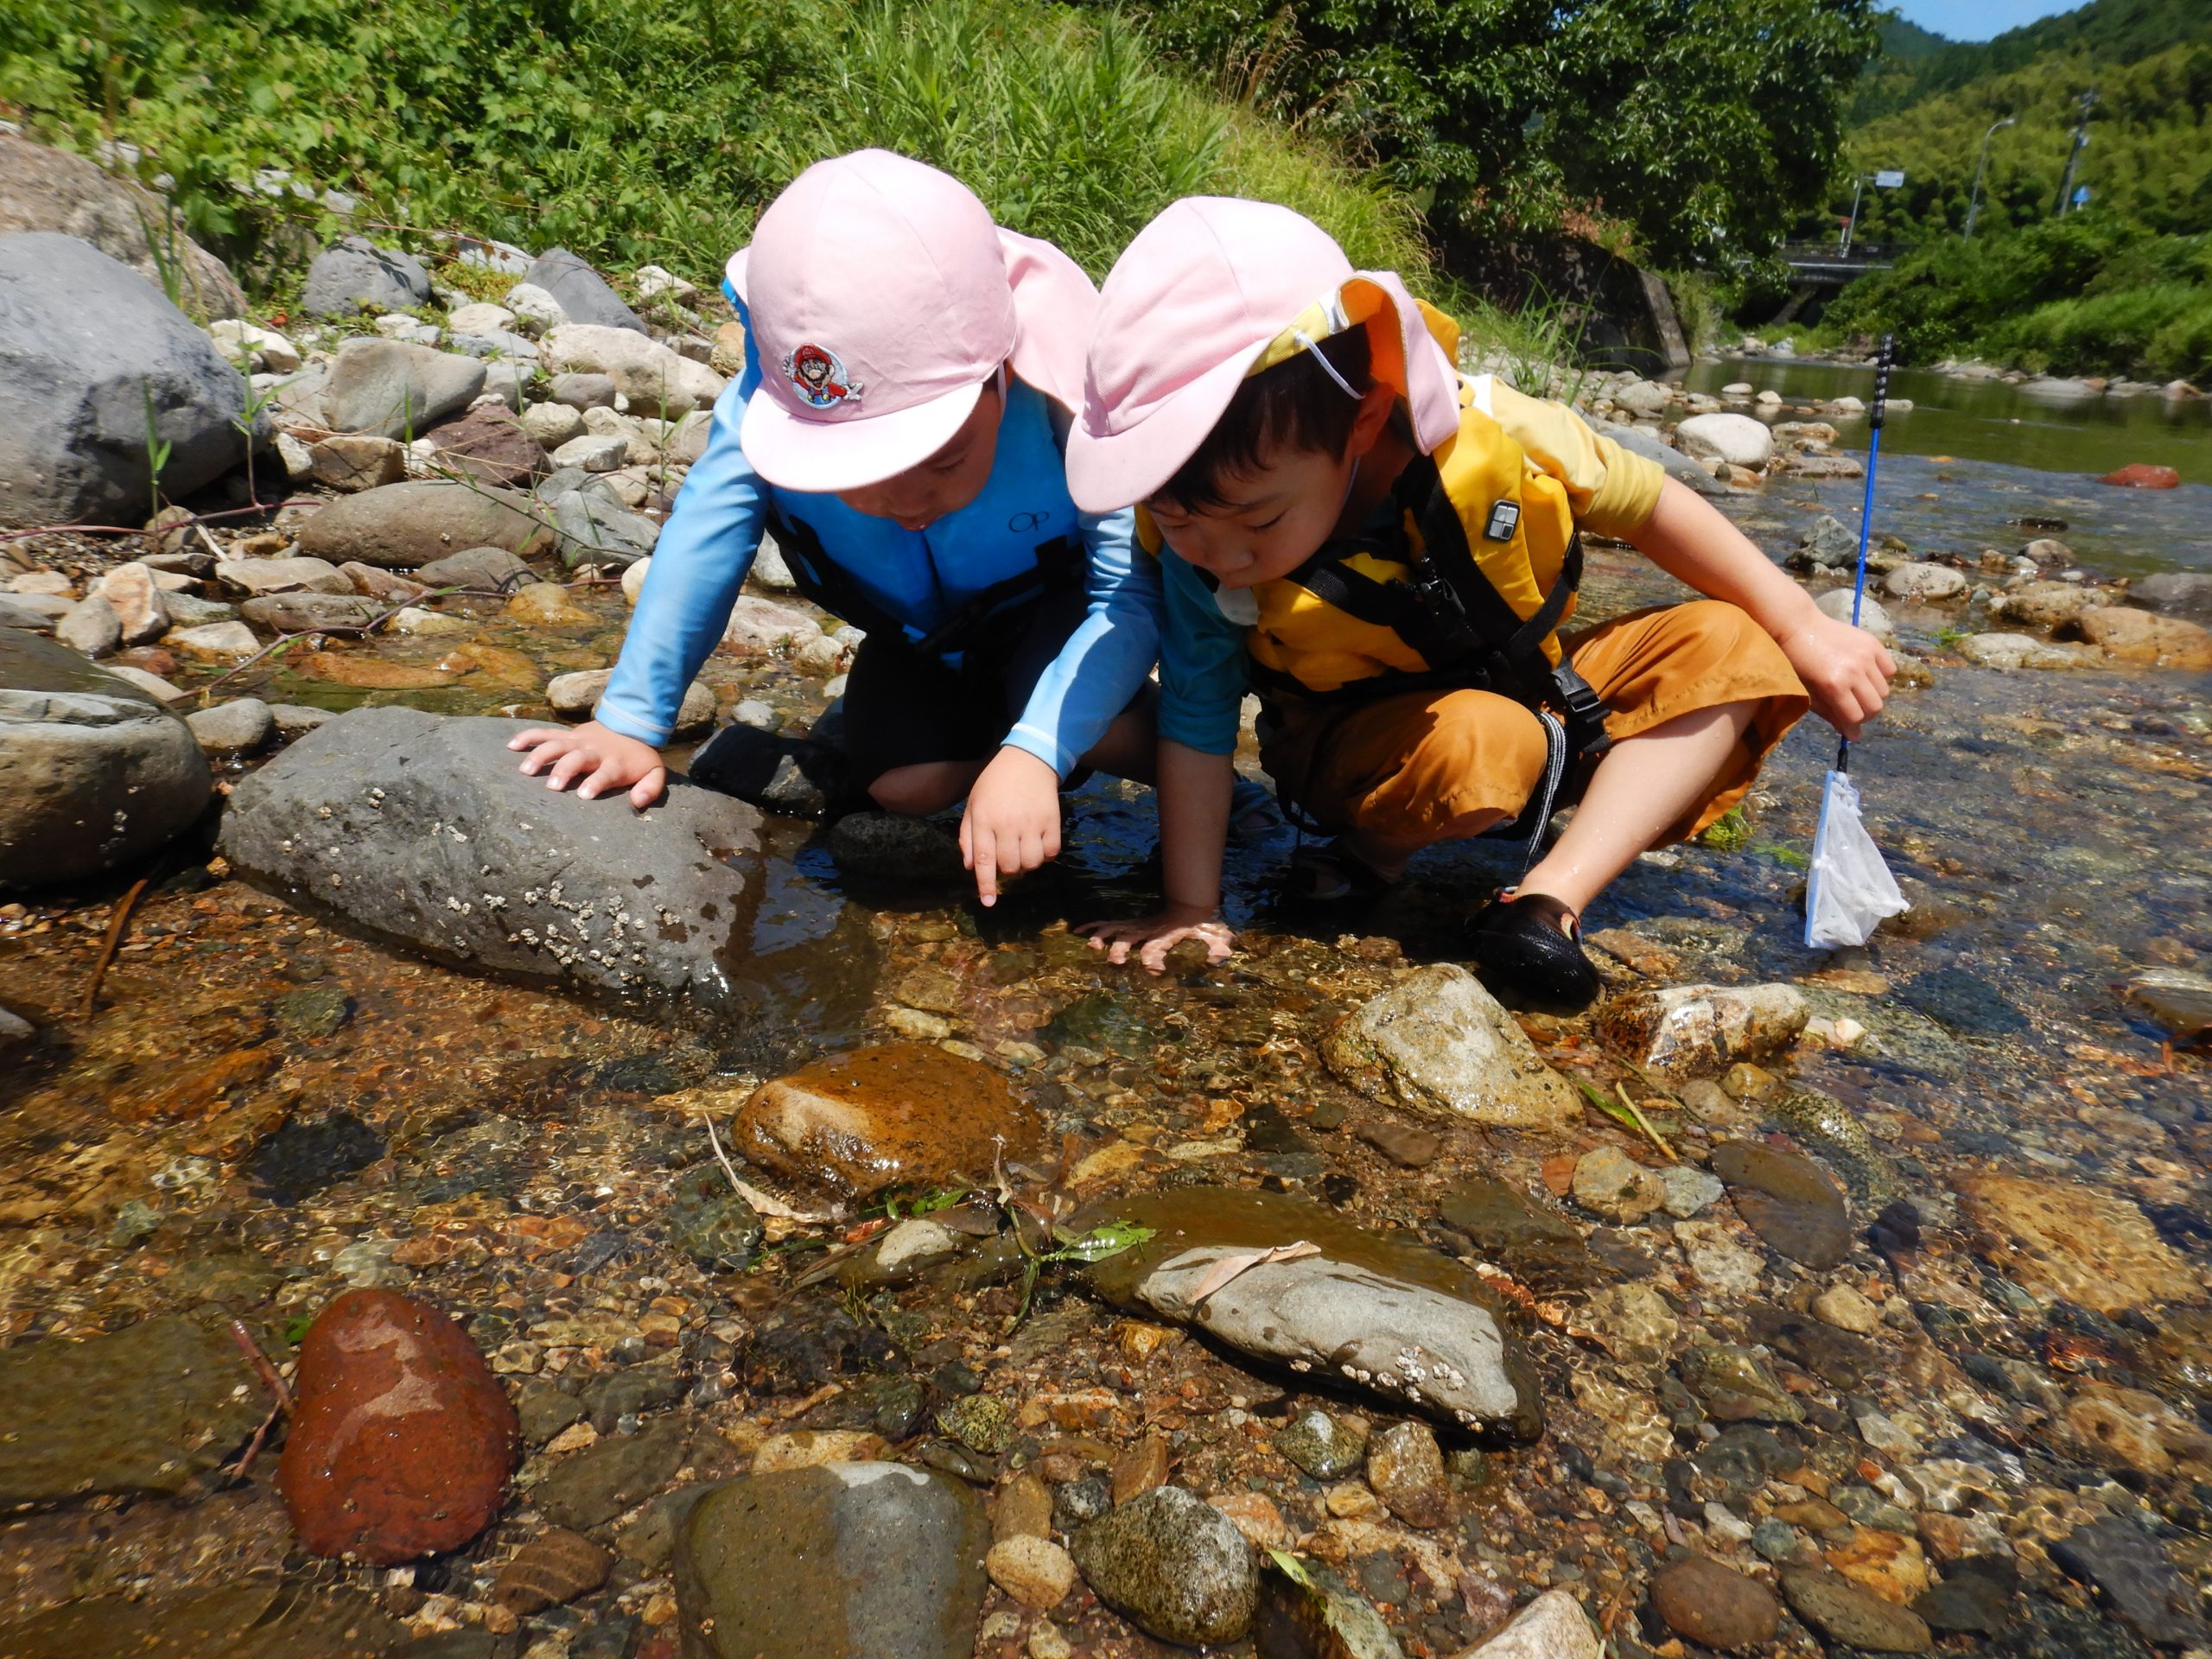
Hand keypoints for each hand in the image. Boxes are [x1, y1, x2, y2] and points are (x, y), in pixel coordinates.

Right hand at [509, 721, 667, 807]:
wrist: (630, 724)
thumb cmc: (637, 757)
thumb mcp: (654, 772)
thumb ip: (651, 788)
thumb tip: (638, 802)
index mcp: (615, 763)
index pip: (606, 773)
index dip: (596, 782)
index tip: (583, 795)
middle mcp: (593, 751)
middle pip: (577, 758)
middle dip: (564, 770)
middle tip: (552, 786)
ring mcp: (577, 741)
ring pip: (556, 744)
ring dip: (540, 755)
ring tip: (525, 771)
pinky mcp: (566, 734)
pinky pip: (544, 733)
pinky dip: (528, 737)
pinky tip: (511, 746)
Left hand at [961, 747, 1062, 906]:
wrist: (1029, 759)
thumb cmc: (995, 783)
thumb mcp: (974, 804)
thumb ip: (968, 835)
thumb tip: (970, 867)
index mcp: (984, 820)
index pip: (984, 860)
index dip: (986, 885)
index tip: (988, 903)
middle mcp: (1007, 824)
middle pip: (1009, 866)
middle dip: (1007, 869)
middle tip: (1008, 853)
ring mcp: (1032, 823)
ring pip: (1031, 863)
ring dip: (1027, 863)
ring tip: (1024, 848)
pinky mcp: (1052, 821)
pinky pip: (1051, 853)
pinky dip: (1046, 855)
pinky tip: (1040, 843)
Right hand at [1077, 904, 1234, 974]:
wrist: (1193, 906)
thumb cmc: (1202, 927)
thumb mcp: (1216, 937)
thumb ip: (1218, 947)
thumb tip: (1219, 958)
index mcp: (1166, 936)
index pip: (1156, 948)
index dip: (1154, 959)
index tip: (1155, 970)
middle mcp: (1148, 931)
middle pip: (1129, 938)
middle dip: (1121, 949)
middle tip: (1114, 961)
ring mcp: (1137, 926)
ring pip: (1115, 930)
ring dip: (1101, 937)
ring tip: (1090, 946)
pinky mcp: (1131, 926)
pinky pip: (1108, 925)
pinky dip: (1092, 926)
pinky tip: (1077, 931)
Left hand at [1777, 612, 1895, 740]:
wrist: (1799, 627)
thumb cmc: (1797, 663)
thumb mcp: (1808, 693)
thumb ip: (1830, 713)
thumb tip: (1851, 734)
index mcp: (1834, 686)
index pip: (1855, 717)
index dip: (1853, 729)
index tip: (1853, 733)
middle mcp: (1854, 672)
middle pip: (1875, 707)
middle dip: (1865, 715)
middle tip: (1854, 711)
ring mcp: (1866, 656)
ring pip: (1884, 690)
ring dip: (1873, 696)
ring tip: (1859, 691)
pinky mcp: (1873, 643)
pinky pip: (1890, 669)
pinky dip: (1882, 677)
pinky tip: (1868, 675)